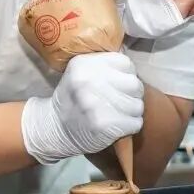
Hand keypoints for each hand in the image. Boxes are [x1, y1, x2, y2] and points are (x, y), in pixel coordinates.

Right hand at [21, 52, 143, 163]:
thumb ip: (105, 66)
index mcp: (84, 64)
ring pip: (137, 105)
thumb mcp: (81, 73)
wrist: (55, 129)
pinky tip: (116, 126)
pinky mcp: (105, 125)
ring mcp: (97, 104)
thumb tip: (131, 67)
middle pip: (135, 84)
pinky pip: (135, 123)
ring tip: (117, 114)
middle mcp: (89, 80)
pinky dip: (130, 126)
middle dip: (132, 95)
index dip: (126, 75)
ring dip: (132, 112)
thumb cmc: (73, 99)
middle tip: (119, 102)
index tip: (117, 84)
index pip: (126, 63)